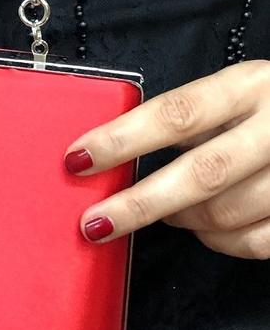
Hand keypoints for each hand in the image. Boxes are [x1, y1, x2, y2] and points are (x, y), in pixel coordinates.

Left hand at [64, 60, 269, 259]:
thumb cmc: (269, 108)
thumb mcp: (236, 94)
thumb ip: (187, 120)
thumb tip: (109, 156)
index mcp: (250, 85)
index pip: (177, 113)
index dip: (124, 139)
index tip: (78, 159)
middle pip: (201, 173)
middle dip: (139, 203)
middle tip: (94, 222)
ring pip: (225, 214)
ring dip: (180, 220)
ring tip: (163, 211)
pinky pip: (255, 243)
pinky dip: (220, 243)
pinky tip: (205, 229)